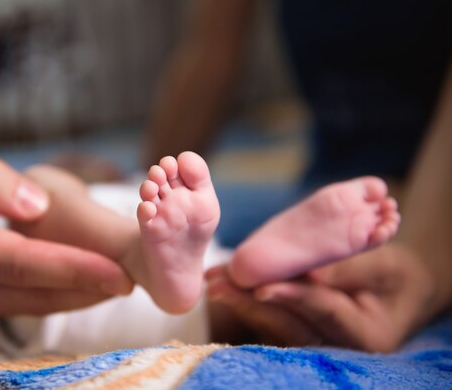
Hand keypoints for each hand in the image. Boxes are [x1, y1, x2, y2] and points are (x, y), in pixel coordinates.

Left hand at [206, 243, 435, 351]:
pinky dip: (248, 302)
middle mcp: (337, 346)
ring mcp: (317, 343)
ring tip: (215, 282)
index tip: (261, 286)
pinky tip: (225, 286)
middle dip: (253, 301)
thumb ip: (348, 268)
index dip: (293, 297)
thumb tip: (307, 270)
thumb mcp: (384, 266)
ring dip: (243, 302)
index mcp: (364, 334)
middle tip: (221, 282)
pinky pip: (272, 319)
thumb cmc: (395, 276)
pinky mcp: (301, 333)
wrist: (397, 291)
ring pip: (275, 324)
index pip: (324, 311)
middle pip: (290, 324)